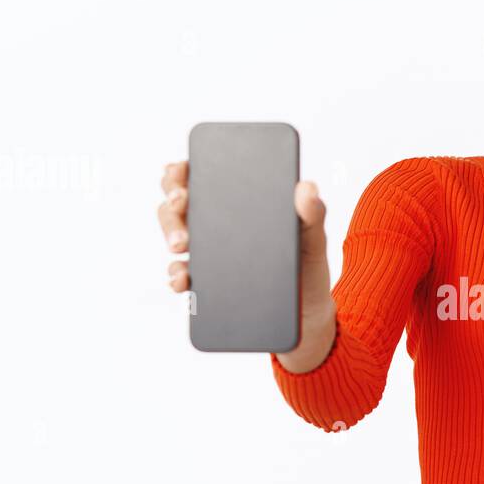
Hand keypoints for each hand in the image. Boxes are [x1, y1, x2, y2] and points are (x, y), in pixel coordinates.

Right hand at [158, 159, 336, 370]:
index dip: (184, 169)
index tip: (181, 170)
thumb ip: (312, 214)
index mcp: (240, 202)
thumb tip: (307, 188)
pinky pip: (181, 275)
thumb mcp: (313, 239)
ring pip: (175, 233)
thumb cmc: (308, 267)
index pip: (203, 175)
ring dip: (170, 232)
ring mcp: (208, 253)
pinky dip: (176, 275)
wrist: (308, 314)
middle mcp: (217, 224)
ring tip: (181, 245)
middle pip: (179, 202)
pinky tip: (182, 279)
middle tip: (180, 203)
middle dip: (172, 199)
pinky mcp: (205, 283)